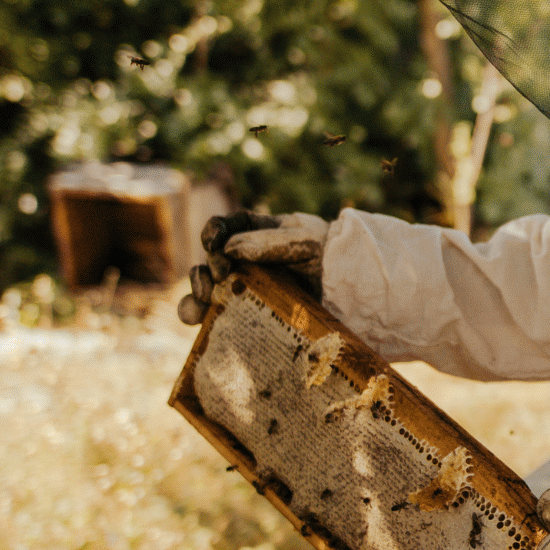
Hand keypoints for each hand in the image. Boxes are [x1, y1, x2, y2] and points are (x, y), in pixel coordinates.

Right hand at [177, 211, 329, 324]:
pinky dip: (203, 319)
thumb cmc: (332, 256)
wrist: (355, 290)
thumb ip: (272, 243)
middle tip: (219, 279)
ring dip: (194, 295)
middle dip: (207, 269)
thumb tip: (230, 249)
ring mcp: (247, 288)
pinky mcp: (250, 314)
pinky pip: (218, 316)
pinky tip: (199, 323)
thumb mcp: (306, 241)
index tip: (212, 244)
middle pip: (212, 261)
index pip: (227, 226)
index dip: (213, 231)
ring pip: (207, 289)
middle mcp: (247, 260)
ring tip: (200, 305)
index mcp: (260, 233)